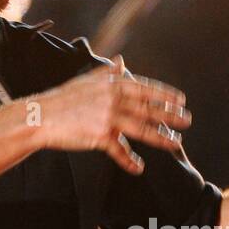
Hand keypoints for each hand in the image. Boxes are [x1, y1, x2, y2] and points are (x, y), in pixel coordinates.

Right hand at [31, 55, 191, 174]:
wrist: (41, 116)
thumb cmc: (63, 98)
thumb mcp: (86, 80)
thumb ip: (107, 71)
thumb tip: (121, 60)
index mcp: (112, 84)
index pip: (146, 88)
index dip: (165, 95)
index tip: (181, 100)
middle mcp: (113, 99)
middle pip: (148, 108)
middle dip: (170, 115)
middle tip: (187, 120)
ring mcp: (108, 118)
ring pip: (141, 128)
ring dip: (161, 137)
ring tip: (176, 143)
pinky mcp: (99, 136)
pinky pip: (119, 150)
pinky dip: (129, 160)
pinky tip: (139, 167)